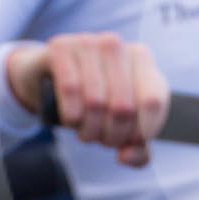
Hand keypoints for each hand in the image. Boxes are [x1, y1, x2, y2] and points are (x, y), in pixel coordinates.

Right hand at [6, 33, 169, 167]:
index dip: (141, 132)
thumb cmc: (91, 100)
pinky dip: (71, 114)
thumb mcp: (121, 124)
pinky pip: (70, 89)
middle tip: (102, 141)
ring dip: (89, 130)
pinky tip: (71, 120)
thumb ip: (137, 147)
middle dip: (112, 136)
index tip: (129, 143)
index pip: (153, 102)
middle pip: (123, 106)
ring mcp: (88, 42)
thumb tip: (127, 156)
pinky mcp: (61, 47)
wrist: (45, 77)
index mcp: (141, 59)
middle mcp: (117, 46)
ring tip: (86, 133)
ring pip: (96, 101)